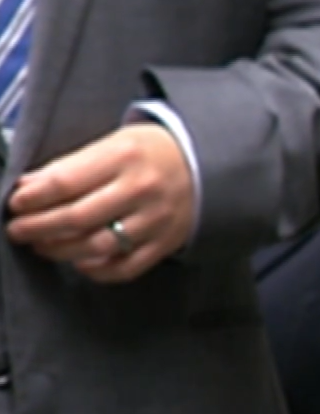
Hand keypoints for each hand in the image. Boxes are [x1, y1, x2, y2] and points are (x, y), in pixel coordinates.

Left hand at [6, 124, 194, 282]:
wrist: (207, 164)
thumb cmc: (152, 152)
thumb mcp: (114, 143)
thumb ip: (72, 165)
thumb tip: (28, 186)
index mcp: (124, 156)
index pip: (65, 182)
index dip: (32, 198)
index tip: (15, 204)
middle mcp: (141, 189)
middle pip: (76, 217)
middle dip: (37, 227)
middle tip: (18, 230)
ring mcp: (156, 219)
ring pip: (97, 246)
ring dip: (60, 250)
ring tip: (42, 246)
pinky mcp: (165, 242)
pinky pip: (125, 267)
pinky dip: (97, 271)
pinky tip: (80, 262)